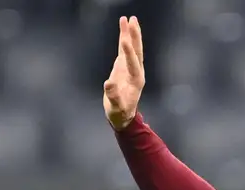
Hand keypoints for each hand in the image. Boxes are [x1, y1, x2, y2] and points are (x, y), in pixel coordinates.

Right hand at [103, 15, 145, 130]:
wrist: (123, 115)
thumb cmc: (120, 113)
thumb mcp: (116, 108)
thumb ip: (113, 96)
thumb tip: (108, 84)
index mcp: (136, 81)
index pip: (133, 63)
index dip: (129, 52)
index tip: (125, 40)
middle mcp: (136, 71)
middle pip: (136, 51)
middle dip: (134, 36)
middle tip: (132, 21)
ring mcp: (131, 67)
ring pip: (132, 48)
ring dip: (130, 33)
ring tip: (128, 19)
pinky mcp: (124, 66)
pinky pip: (125, 50)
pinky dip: (124, 39)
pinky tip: (123, 29)